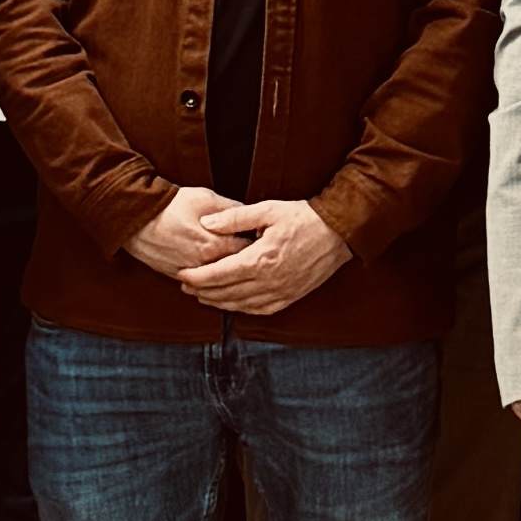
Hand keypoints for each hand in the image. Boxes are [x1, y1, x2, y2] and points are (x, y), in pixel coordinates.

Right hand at [128, 186, 245, 278]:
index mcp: (215, 245)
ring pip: (217, 281)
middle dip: (244, 262)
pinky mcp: (175, 275)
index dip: (256, 246)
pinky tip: (214, 272)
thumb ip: (231, 209)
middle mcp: (204, 264)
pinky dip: (208, 280)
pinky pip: (198, 284)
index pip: (248, 252)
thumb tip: (249, 214)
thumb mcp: (206, 198)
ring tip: (233, 264)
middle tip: (252, 255)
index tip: (260, 241)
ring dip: (226, 274)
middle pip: (235, 270)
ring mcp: (189, 273)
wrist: (136, 215)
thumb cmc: (171, 204)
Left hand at [177, 200, 352, 316]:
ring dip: (219, 302)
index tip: (181, 274)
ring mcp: (281, 292)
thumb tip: (206, 223)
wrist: (338, 232)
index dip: (197, 277)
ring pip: (241, 305)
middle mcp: (269, 281)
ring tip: (202, 297)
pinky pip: (261, 310)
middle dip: (202, 291)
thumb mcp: (267, 210)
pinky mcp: (291, 296)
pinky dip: (242, 309)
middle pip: (226, 293)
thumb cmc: (303, 218)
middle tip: (185, 286)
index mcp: (260, 259)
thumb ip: (235, 218)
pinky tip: (232, 305)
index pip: (219, 274)